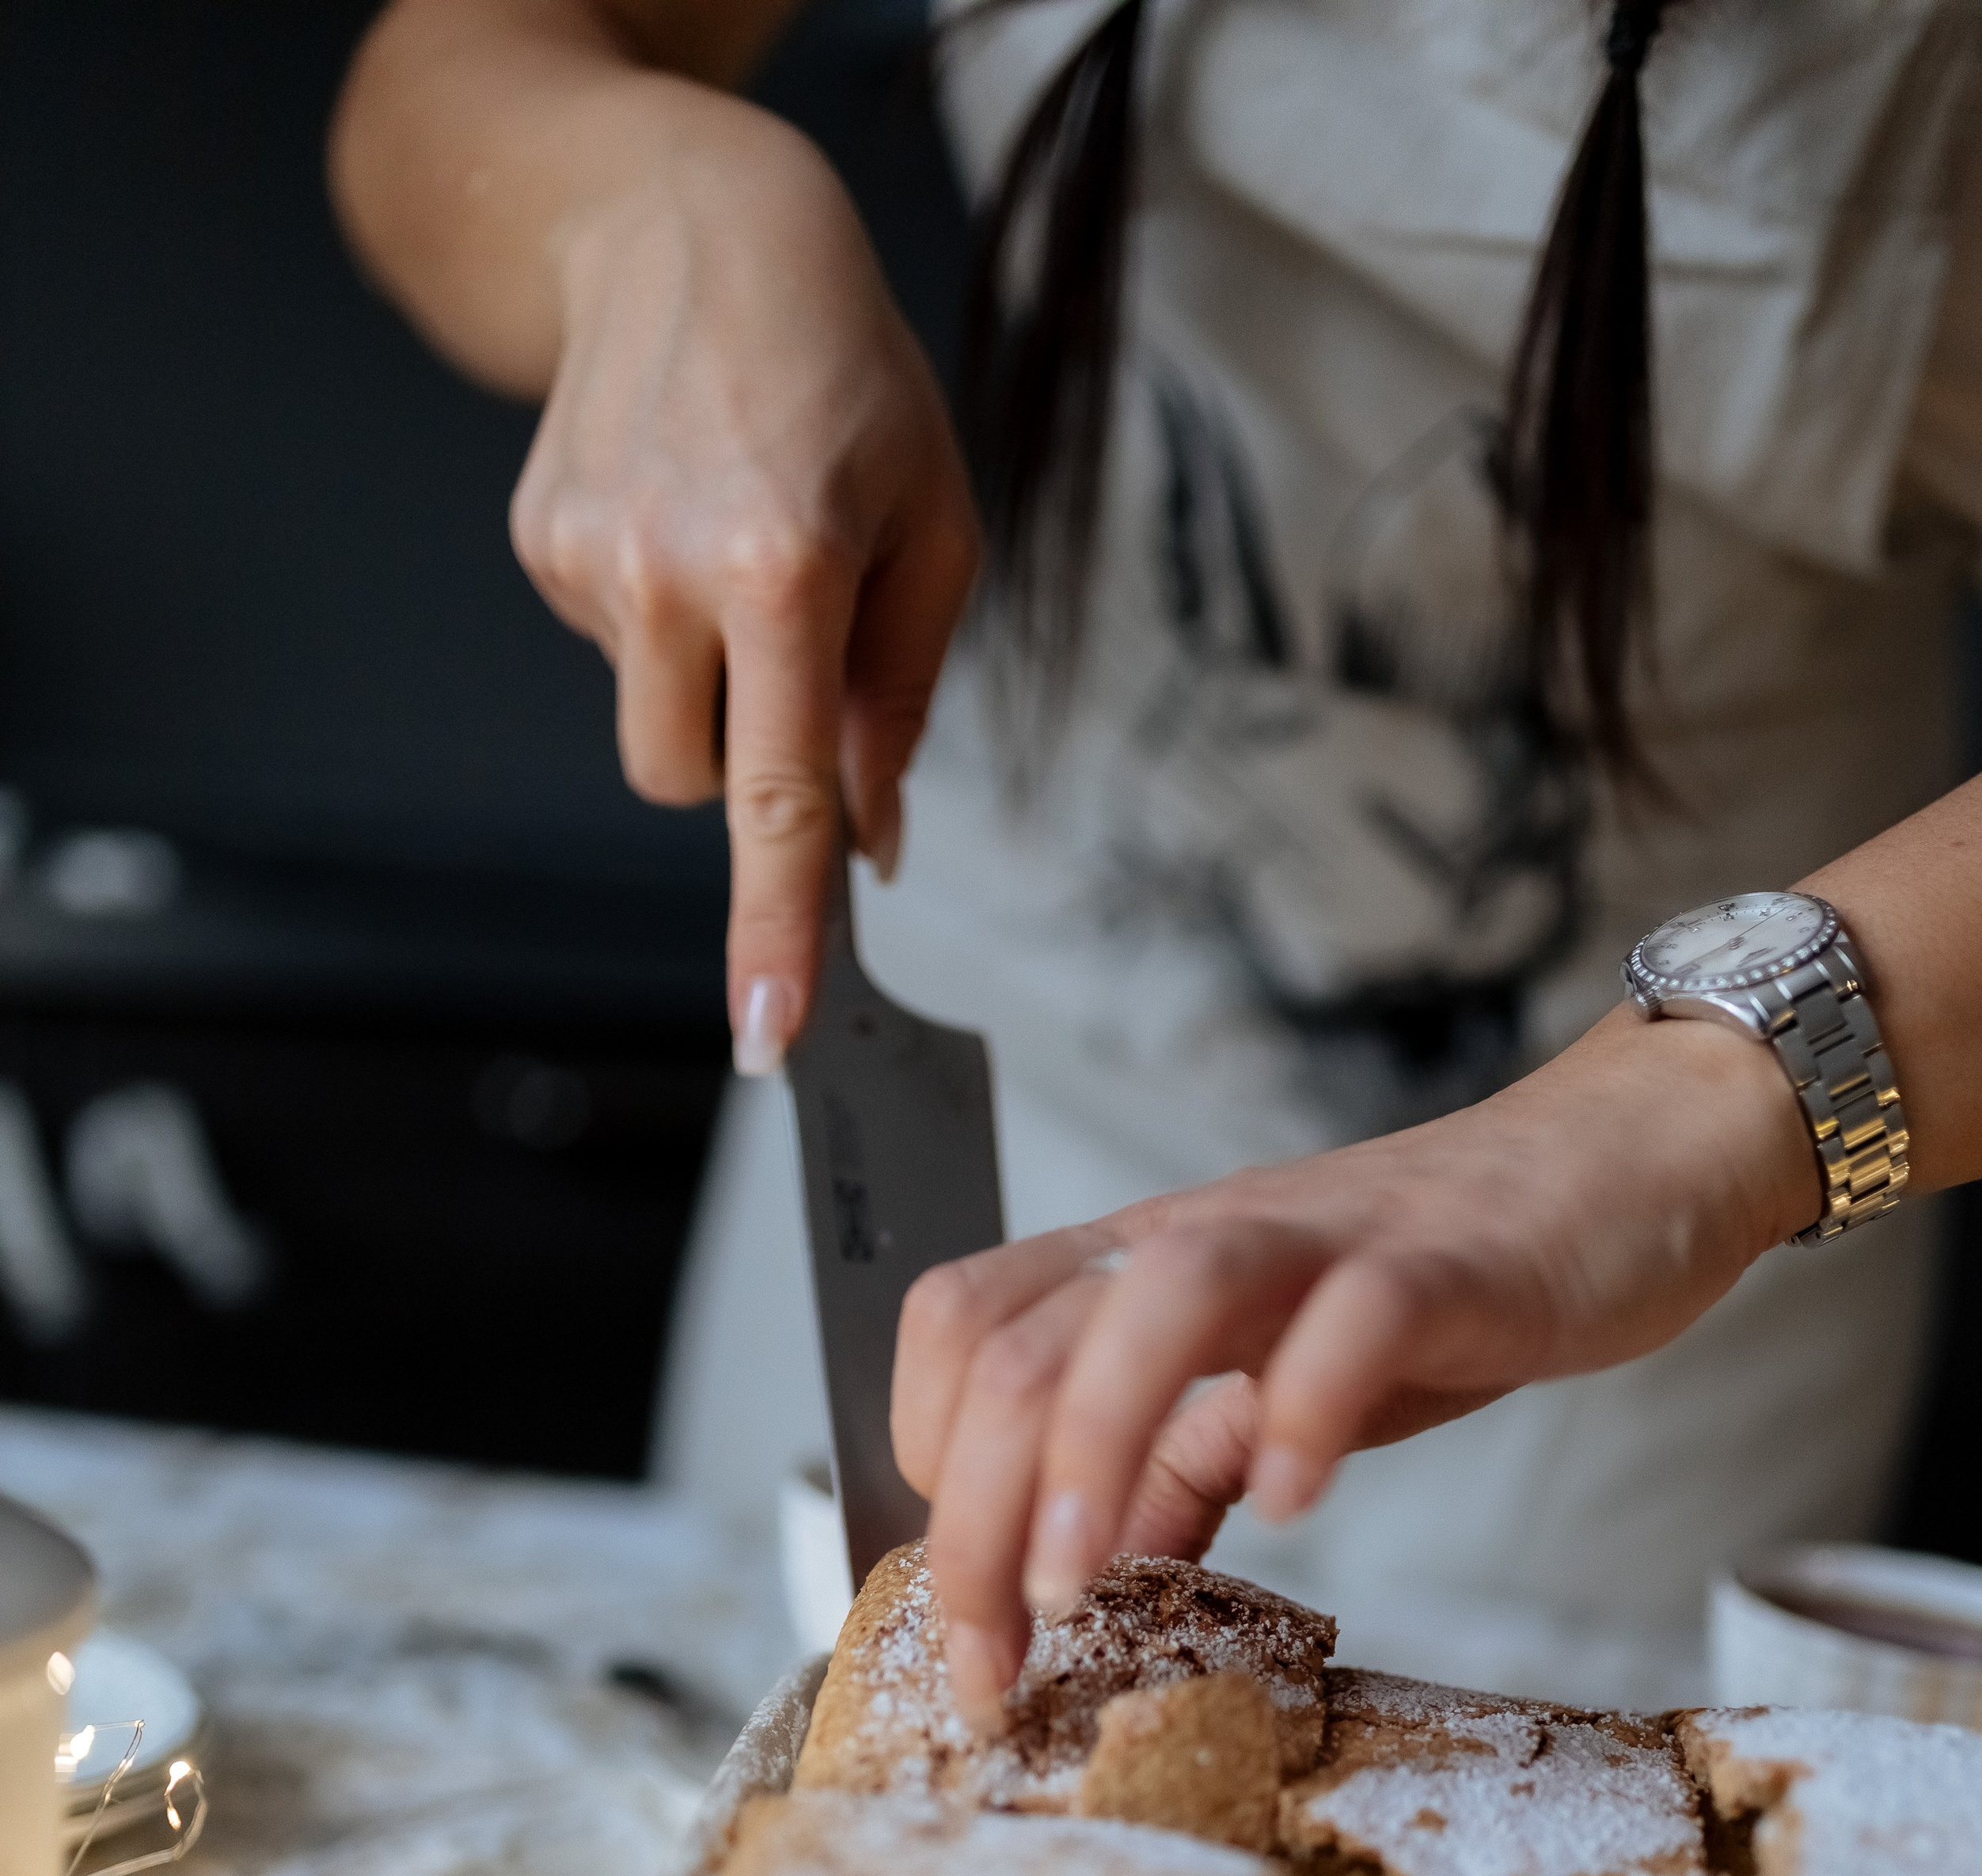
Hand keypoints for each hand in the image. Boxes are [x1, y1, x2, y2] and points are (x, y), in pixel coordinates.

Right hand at [510, 102, 977, 1067]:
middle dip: (749, 763)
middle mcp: (667, 571)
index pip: (777, 801)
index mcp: (784, 571)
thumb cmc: (842, 374)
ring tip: (735, 564)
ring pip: (651, 736)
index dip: (776, 932)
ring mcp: (584, 559)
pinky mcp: (536, 541)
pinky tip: (681, 518)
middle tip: (794, 648)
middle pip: (694, 789)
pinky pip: (612, 654)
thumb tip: (871, 842)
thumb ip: (902, 696)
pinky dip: (658, 621)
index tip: (769, 1034)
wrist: (685, 223)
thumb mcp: (933, 523)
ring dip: (704, 697)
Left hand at [892, 1008, 1823, 1724]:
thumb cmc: (1440, 1279)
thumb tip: (1092, 1581)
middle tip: (999, 1656)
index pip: (965, 1331)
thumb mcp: (1275, 1381)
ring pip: (1154, 1302)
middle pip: (1024, 1343)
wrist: (1627, 1167)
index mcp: (1145, 1267)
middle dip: (978, 1517)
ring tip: (1083, 1586)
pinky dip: (1307, 1413)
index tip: (971, 1610)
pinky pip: (1354, 1318)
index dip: (928, 1466)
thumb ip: (1179, 1471)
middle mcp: (1205, 1241)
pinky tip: (1295, 1505)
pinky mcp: (1444, 1264)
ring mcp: (1322, 1243)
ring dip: (1091, 1449)